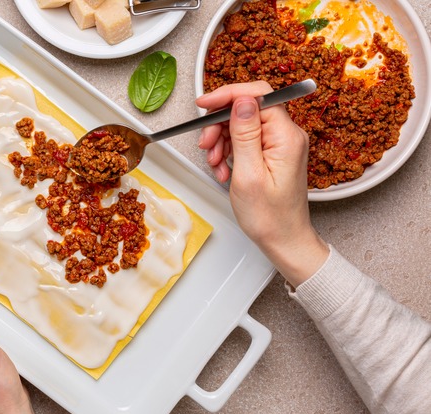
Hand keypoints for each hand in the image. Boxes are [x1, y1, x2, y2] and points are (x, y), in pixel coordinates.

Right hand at [196, 81, 328, 285]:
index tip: (205, 104)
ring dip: (222, 141)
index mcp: (286, 136)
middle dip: (220, 124)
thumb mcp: (248, 174)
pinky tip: (224, 170)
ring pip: (242, 125)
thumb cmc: (270, 216)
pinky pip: (245, 140)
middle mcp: (287, 135)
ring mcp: (280, 144)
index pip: (258, 96)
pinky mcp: (273, 153)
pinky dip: (229, 152)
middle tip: (206, 144)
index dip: (228, 96)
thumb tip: (242, 100)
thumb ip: (245, 133)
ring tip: (216, 164)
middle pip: (246, 109)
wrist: (283, 240)